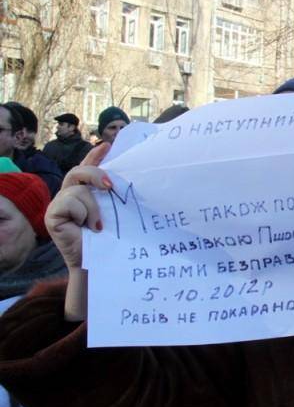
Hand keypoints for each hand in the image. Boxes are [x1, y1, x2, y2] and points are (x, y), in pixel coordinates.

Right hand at [45, 144, 111, 268]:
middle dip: (96, 173)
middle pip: (78, 171)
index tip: (109, 145)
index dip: (95, 155)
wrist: (100, 261)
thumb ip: (114, 194)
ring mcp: (59, 204)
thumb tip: (127, 177)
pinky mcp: (52, 214)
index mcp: (85, 191)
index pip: (87, 167)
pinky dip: (84, 213)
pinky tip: (87, 227)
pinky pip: (70, 201)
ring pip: (79, 189)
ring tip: (98, 225)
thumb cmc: (111, 238)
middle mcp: (69, 195)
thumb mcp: (115, 210)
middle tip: (111, 186)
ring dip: (94, 207)